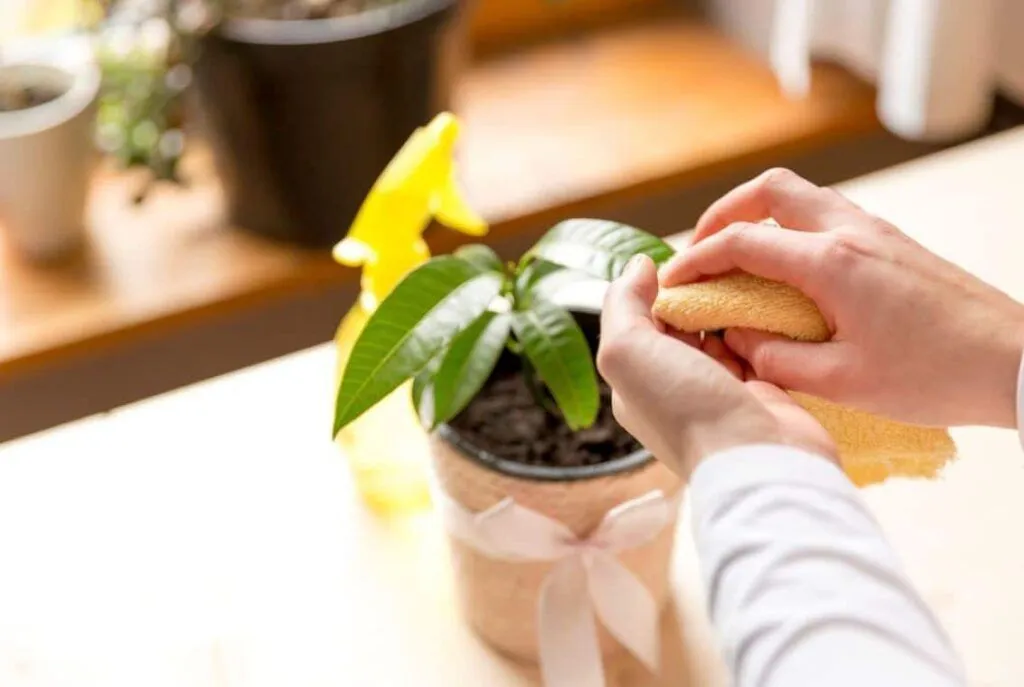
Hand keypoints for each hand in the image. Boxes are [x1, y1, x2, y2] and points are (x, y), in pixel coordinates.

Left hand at [598, 255, 835, 478]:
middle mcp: (674, 388)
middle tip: (718, 263)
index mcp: (636, 384)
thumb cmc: (687, 409)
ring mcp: (719, 392)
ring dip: (731, 309)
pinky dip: (760, 328)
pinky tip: (768, 303)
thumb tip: (638, 266)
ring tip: (746, 275)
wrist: (759, 460)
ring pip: (722, 334)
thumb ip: (622, 305)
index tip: (681, 264)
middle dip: (697, 296)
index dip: (656, 291)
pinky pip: (757, 348)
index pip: (640, 323)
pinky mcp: (761, 392)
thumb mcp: (630, 352)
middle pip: (682, 327)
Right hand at [660, 168, 1023, 427]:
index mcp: (831, 263)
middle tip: (701, 252)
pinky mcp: (892, 243)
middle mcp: (851, 232)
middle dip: (723, 214)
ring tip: (737, 258)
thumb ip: (776, 357)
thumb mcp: (843, 382)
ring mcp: (875, 232)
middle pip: (769, 190)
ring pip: (799, 194)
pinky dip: (790, 227)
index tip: (673, 283)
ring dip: (758, 215)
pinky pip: (826, 213)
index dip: (696, 260)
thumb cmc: (936, 375)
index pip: (742, 242)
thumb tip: (738, 338)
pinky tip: (787, 271)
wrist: (1016, 361)